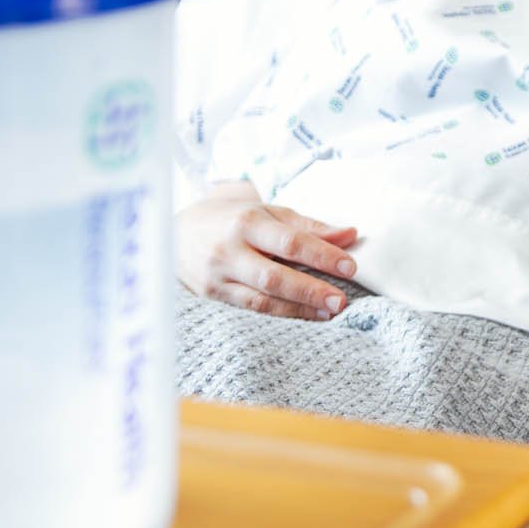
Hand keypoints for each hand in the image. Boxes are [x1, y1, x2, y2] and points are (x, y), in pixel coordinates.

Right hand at [177, 183, 358, 320]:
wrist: (177, 232)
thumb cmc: (234, 219)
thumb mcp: (270, 212)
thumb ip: (310, 226)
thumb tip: (351, 234)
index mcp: (247, 222)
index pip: (290, 241)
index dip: (322, 255)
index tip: (350, 266)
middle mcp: (230, 250)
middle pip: (274, 276)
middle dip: (310, 290)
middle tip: (341, 301)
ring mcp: (218, 276)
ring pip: (261, 298)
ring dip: (298, 308)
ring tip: (329, 312)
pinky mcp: (212, 295)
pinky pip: (250, 308)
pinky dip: (280, 313)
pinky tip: (304, 315)